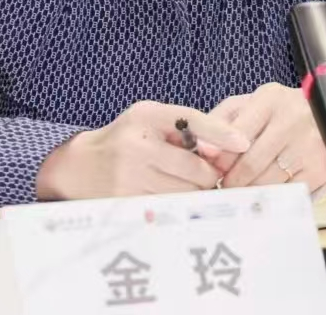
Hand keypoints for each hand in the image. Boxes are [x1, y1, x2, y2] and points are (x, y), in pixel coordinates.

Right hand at [36, 100, 250, 199]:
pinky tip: (171, 195)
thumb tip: (224, 148)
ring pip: (186, 193)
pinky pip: (170, 208)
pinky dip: (178, 205)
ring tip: (184, 183)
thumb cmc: (126, 138)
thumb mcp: (149, 118)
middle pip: (196, 169)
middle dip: (208, 174)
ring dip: (194, 191)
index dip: (220, 133)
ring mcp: (130, 178)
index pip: (191, 121)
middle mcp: (137, 146)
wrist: (80, 166)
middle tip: (206, 173)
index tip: (244, 143)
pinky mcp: (128, 203)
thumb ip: (184, 127)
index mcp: (145, 117)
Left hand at [206, 83, 325, 190]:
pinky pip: (288, 193)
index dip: (220, 157)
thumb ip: (222, 120)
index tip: (210, 168)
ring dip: (248, 192)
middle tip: (221, 188)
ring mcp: (308, 145)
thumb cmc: (278, 111)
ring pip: (268, 180)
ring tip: (238, 194)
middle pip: (251, 162)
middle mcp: (292, 120)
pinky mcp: (320, 168)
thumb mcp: (251, 103)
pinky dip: (271, 199)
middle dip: (231, 180)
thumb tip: (201, 148)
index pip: (237, 134)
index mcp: (270, 100)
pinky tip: (262, 198)